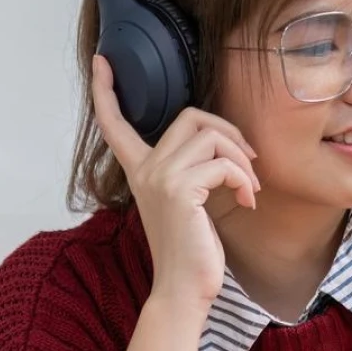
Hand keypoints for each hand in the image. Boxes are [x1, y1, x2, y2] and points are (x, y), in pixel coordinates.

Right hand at [91, 54, 259, 318]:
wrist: (185, 289)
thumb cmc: (191, 249)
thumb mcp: (187, 201)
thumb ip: (191, 169)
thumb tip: (224, 142)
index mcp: (140, 170)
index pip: (115, 123)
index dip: (106, 90)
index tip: (102, 61)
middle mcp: (145, 169)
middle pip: (190, 115)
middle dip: (228, 130)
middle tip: (247, 161)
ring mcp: (160, 177)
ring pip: (212, 135)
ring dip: (242, 160)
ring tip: (249, 188)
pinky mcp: (181, 189)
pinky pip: (224, 163)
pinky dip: (244, 179)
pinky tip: (247, 202)